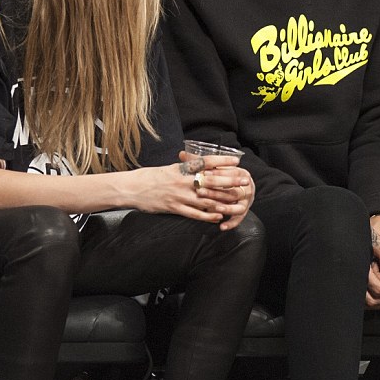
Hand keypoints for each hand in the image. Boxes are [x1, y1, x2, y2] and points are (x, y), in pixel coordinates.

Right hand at [130, 155, 253, 229]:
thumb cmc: (153, 176)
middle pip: (212, 181)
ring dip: (225, 203)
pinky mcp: (174, 208)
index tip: (237, 162)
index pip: (206, 162)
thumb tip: (203, 163)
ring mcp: (179, 195)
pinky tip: (219, 217)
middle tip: (246, 182)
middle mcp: (183, 180)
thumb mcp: (172, 167)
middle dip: (231, 182)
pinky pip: (195, 213)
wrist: (133, 188)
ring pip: (207, 200)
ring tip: (240, 205)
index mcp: (182, 167)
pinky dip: (208, 216)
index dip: (223, 162)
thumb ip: (187, 166)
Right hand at [366, 215, 379, 309]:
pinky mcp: (360, 284)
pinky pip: (367, 299)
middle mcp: (357, 277)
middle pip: (371, 300)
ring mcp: (357, 282)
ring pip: (369, 302)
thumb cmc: (376, 240)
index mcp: (362, 268)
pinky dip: (379, 302)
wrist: (369, 236)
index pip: (377, 288)